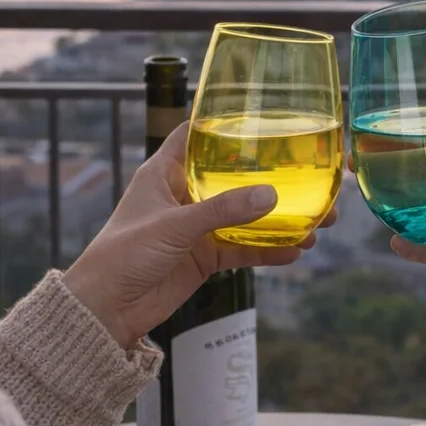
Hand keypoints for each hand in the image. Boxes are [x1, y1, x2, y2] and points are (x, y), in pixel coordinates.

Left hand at [64, 123, 334, 346]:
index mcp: (164, 173)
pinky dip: (269, 250)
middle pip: (235, 177)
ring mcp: (196, 227)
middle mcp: (183, 195)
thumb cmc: (122, 255)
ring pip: (247, 216)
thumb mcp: (174, 226)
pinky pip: (244, 250)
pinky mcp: (204, 257)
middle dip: (273, 178)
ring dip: (281, 218)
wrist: (105, 310)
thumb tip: (271, 196)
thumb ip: (222, 210)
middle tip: (314, 177)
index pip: (195, 134)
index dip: (223, 123)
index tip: (261, 115)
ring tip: (321, 220)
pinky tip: (297, 250)